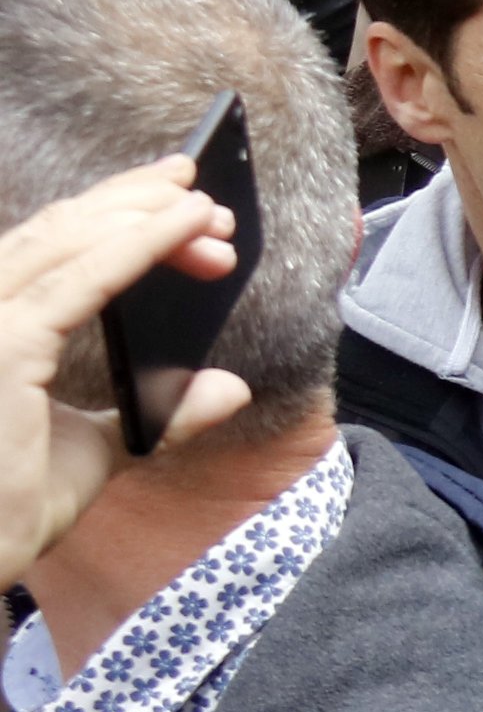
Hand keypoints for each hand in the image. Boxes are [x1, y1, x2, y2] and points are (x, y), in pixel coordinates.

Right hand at [0, 157, 243, 590]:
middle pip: (60, 234)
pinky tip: (186, 226)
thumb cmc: (7, 512)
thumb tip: (230, 388)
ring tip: (208, 208)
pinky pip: (83, 281)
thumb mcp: (98, 452)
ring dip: (147, 217)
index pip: (51, 252)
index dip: (115, 219)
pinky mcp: (2, 342)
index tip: (183, 205)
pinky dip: (140, 246)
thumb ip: (156, 415)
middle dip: (139, 208)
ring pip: (69, 241)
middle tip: (209, 199)